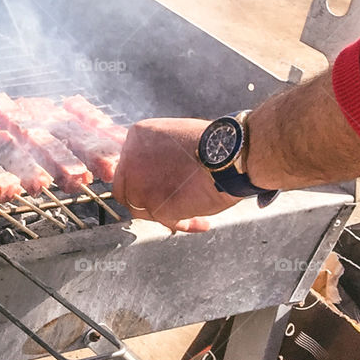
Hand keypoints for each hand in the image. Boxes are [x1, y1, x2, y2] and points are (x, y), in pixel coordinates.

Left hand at [113, 118, 241, 232]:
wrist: (233, 155)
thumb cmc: (214, 145)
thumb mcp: (175, 135)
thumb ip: (156, 152)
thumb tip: (152, 171)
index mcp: (136, 137)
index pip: (127, 167)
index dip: (143, 181)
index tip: (159, 186)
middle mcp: (131, 160)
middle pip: (126, 191)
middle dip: (147, 200)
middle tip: (168, 203)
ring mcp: (140, 185)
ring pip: (141, 209)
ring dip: (164, 213)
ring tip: (192, 211)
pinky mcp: (155, 205)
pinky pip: (164, 222)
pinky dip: (183, 224)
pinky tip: (200, 221)